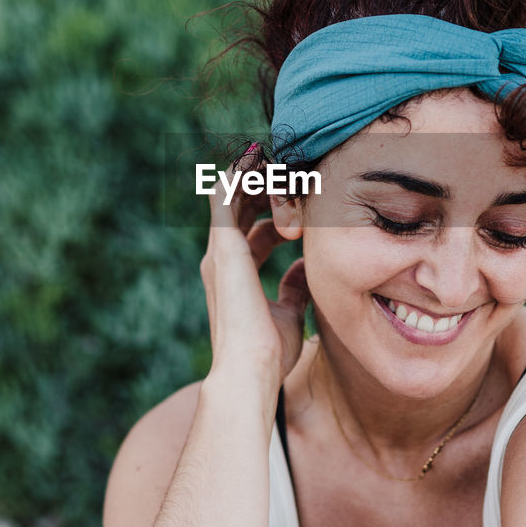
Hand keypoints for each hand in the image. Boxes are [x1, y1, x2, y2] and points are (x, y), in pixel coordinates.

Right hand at [199, 148, 309, 386]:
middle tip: (296, 176)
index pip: (252, 230)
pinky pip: (225, 195)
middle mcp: (221, 257)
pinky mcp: (223, 246)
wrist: (251, 369)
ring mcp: (219, 250)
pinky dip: (240, 173)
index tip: (302, 204)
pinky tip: (259, 157)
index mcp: (235, 273)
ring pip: (234, 194)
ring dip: (259, 177)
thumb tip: (306, 269)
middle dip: (268, 189)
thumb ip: (295, 287)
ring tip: (283, 163)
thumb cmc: (269, 351)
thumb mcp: (290, 312)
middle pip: (241, 207)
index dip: (275, 214)